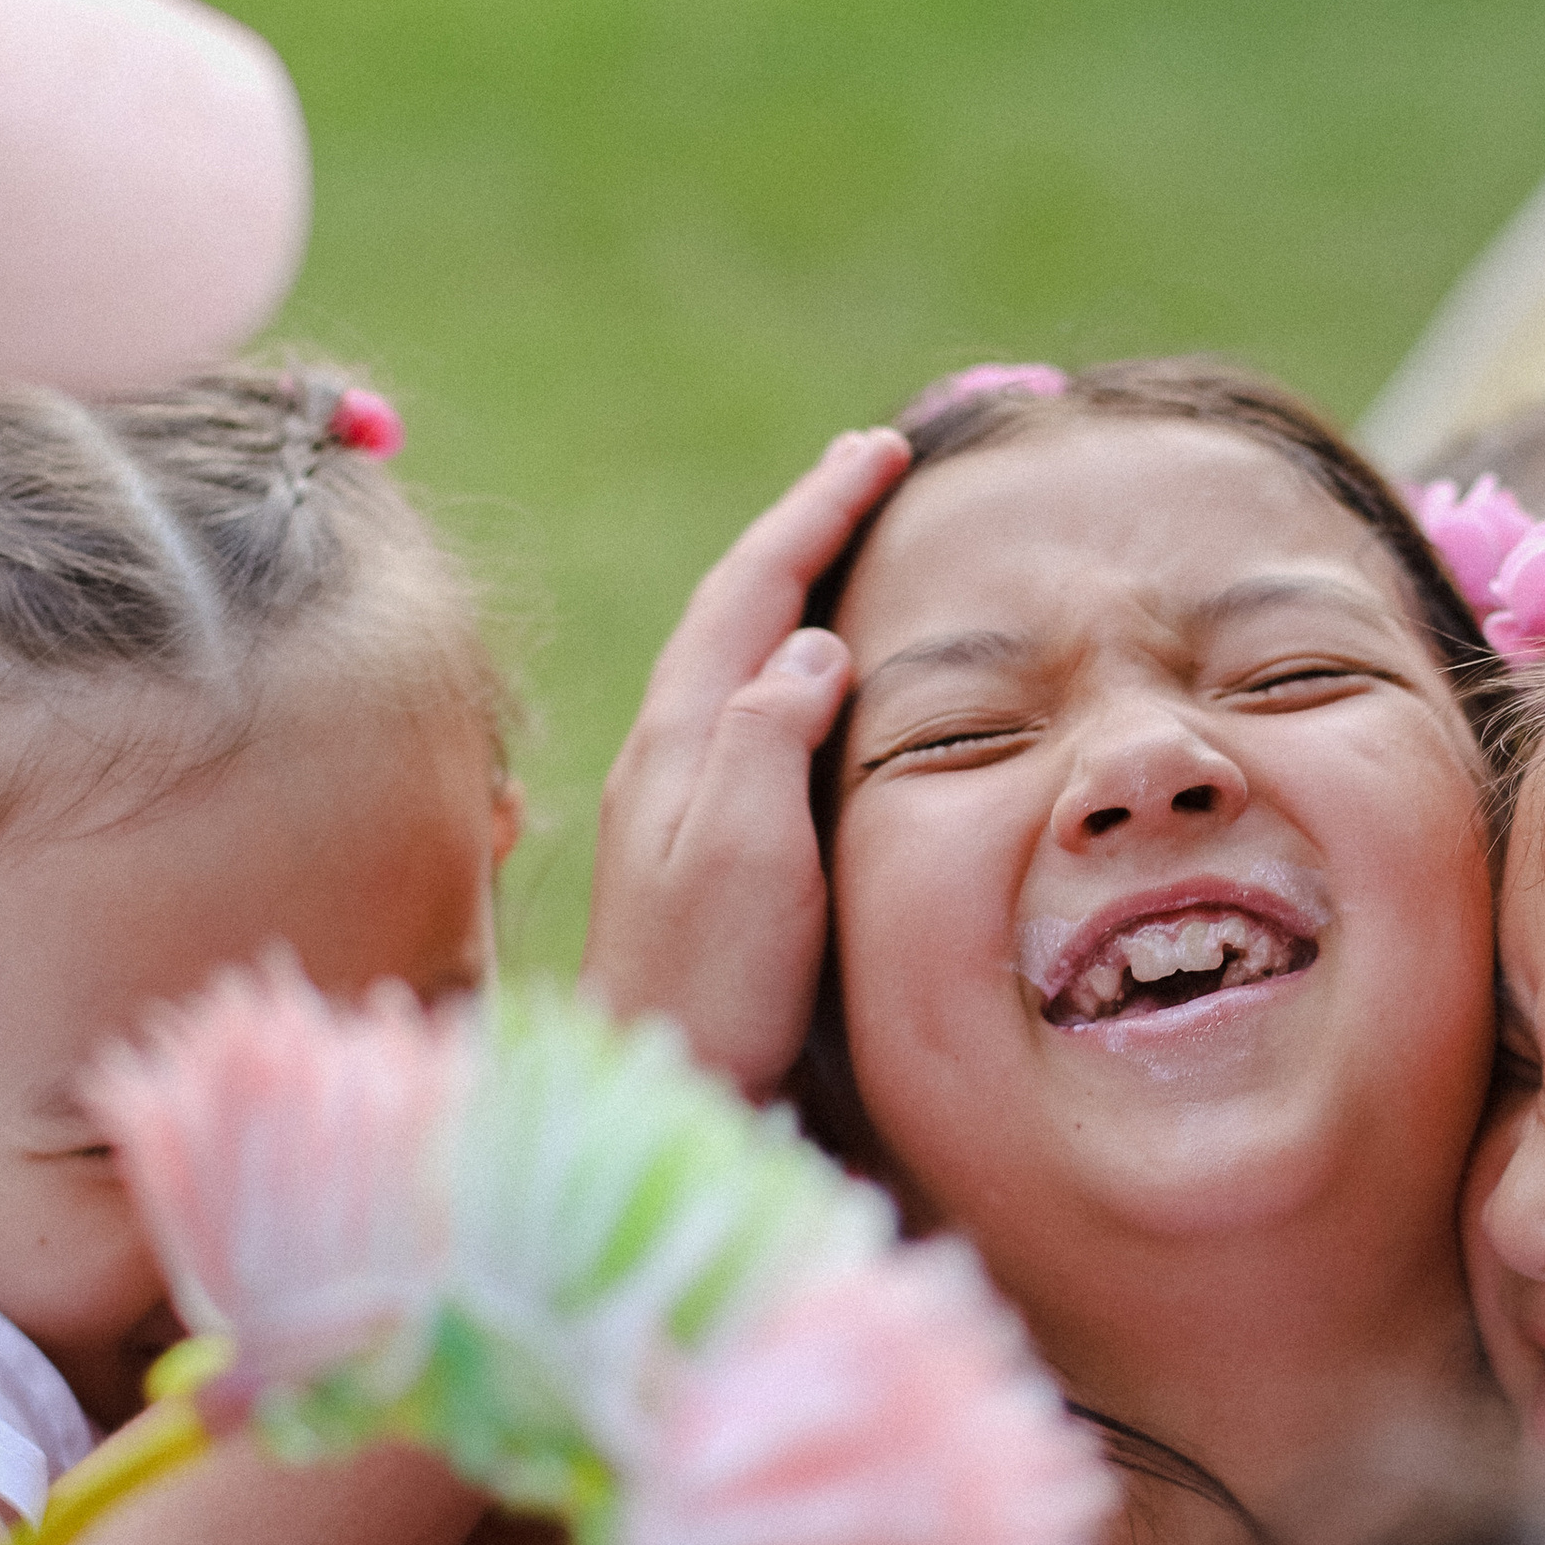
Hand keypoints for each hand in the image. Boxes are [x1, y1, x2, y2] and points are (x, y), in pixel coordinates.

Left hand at [584, 427, 908, 1095]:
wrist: (660, 1095)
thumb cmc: (709, 989)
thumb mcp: (744, 855)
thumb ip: (768, 735)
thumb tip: (809, 642)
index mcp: (677, 740)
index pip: (752, 588)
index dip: (818, 511)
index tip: (884, 449)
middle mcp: (666, 755)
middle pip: (735, 606)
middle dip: (804, 525)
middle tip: (873, 463)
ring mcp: (675, 801)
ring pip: (735, 655)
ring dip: (793, 584)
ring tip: (847, 539)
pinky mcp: (696, 848)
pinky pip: (747, 710)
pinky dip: (790, 658)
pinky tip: (815, 679)